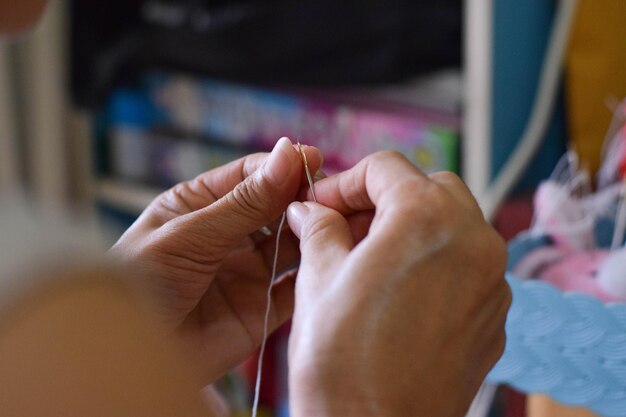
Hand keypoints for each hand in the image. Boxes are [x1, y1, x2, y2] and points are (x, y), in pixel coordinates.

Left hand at [109, 137, 321, 381]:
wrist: (126, 355)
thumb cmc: (139, 284)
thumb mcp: (188, 235)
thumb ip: (242, 202)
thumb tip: (285, 154)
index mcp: (201, 205)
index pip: (250, 175)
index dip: (282, 166)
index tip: (313, 159)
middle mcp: (229, 234)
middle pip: (277, 206)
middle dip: (304, 197)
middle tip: (336, 192)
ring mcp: (247, 270)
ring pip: (293, 242)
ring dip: (316, 230)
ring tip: (343, 220)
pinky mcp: (262, 307)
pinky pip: (297, 285)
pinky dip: (317, 271)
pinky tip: (335, 257)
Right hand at [286, 151, 509, 416]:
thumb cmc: (342, 361)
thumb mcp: (317, 277)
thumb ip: (318, 228)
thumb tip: (311, 210)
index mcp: (428, 217)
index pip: (386, 168)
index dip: (344, 181)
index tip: (321, 204)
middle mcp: (474, 240)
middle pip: (429, 188)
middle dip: (385, 199)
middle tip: (345, 227)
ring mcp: (492, 281)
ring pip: (454, 225)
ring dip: (412, 228)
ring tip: (369, 259)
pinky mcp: (494, 317)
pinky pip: (466, 267)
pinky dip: (435, 263)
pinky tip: (399, 293)